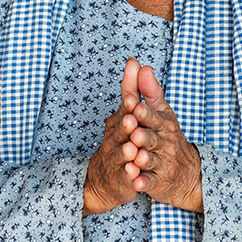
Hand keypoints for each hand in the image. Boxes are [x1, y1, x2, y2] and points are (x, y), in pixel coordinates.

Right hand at [83, 58, 142, 215]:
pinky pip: (126, 178)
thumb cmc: (120, 140)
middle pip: (120, 132)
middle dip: (125, 127)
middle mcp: (114, 139)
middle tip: (131, 121)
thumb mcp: (127, 113)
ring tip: (133, 149)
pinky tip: (135, 175)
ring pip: (121, 155)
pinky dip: (130, 177)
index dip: (127, 106)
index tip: (131, 98)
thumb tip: (135, 62)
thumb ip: (133, 89)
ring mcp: (117, 160)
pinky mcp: (122, 180)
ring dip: (126, 152)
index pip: (123, 111)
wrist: (105, 179)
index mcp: (119, 122)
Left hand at [129, 65, 203, 212]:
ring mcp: (162, 163)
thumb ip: (148, 90)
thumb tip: (139, 65)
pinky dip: (144, 183)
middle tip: (135, 132)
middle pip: (152, 138)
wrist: (187, 173)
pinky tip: (136, 183)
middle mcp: (165, 142)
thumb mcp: (161, 111)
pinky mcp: (158, 182)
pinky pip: (151, 182)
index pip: (153, 116)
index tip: (135, 106)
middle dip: (144, 135)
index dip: (144, 113)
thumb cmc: (168, 136)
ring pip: (151, 160)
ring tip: (136, 157)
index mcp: (164, 123)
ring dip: (143, 159)